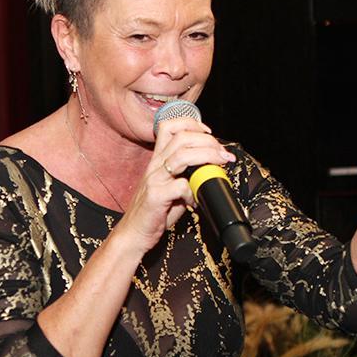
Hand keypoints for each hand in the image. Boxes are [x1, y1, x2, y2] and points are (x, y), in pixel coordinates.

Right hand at [116, 117, 234, 252]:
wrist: (134, 232)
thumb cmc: (154, 211)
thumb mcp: (171, 186)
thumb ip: (187, 175)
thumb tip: (211, 168)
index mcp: (158, 159)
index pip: (170, 126)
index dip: (192, 124)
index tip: (209, 134)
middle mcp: (155, 165)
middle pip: (182, 137)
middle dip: (208, 141)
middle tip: (223, 154)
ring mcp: (154, 179)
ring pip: (182, 155)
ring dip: (207, 156)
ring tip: (219, 165)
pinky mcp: (155, 196)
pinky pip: (180, 186)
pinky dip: (194, 191)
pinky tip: (196, 200)